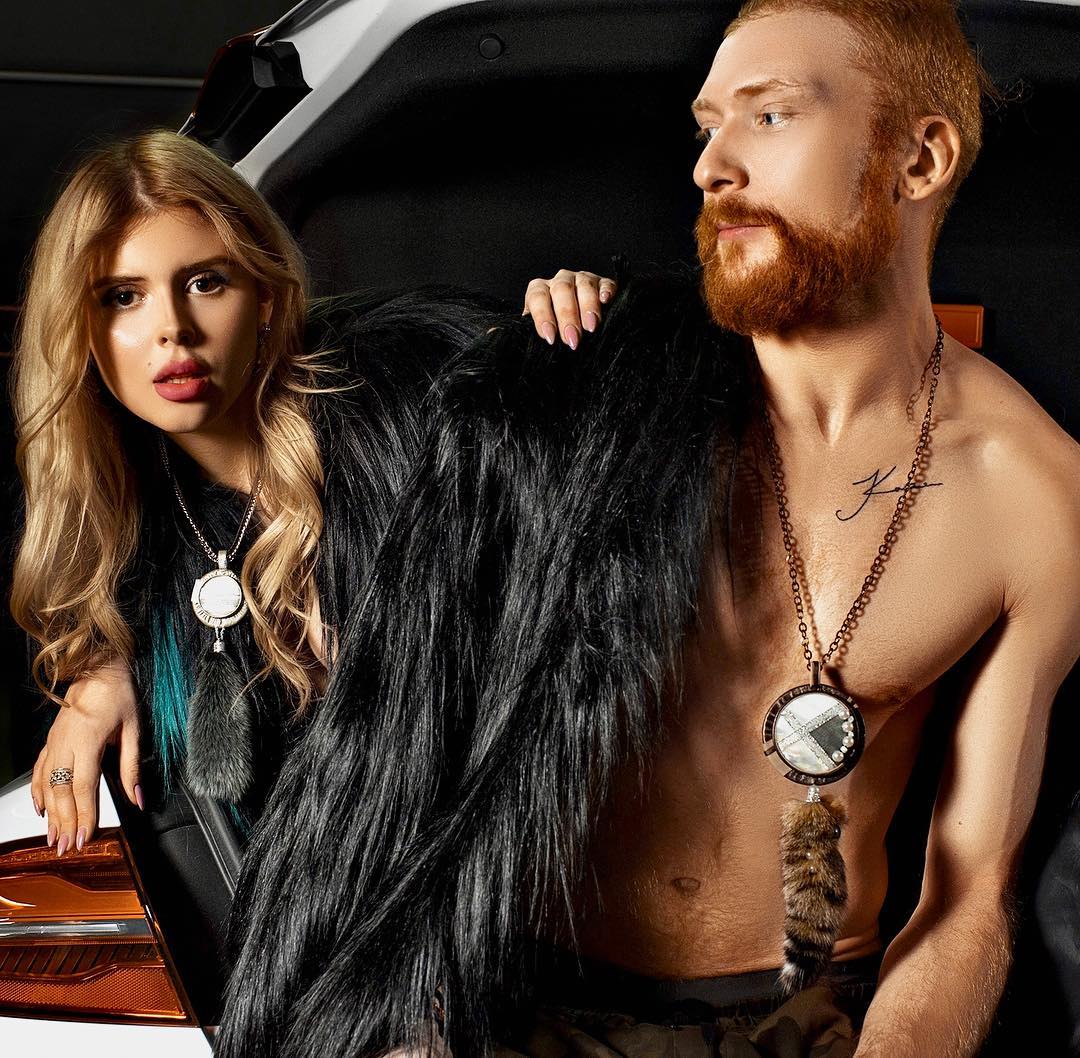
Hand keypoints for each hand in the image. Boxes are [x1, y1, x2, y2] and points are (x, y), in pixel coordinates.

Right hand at [31, 657, 142, 855]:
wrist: (98, 668)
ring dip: (50, 813)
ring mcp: (54, 743)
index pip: (83, 787)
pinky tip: (41, 808)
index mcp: (86, 741)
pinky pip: (40, 771)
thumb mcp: (133, 728)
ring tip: (53, 837)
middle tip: (66, 847)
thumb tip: (139, 797)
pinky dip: (39, 792)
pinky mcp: (50, 741)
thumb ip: (132, 766)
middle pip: (61, 792)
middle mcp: (64, 744)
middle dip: (64, 822)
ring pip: (47, 785)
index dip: (83, 815)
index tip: (84, 838)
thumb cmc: (118, 694)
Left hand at [522, 269, 617, 349]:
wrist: (576, 327)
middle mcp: (561, 281)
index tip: (550, 338)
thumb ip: (540, 335)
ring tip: (590, 327)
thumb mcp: (545, 333)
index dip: (543, 316)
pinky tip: (605, 301)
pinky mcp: (603, 284)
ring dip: (587, 306)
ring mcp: (583, 280)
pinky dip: (606, 291)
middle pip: (561, 290)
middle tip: (572, 339)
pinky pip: (605, 283)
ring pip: (584, 285)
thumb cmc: (557, 332)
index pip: (538, 297)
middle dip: (567, 316)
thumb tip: (539, 347)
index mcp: (541, 290)